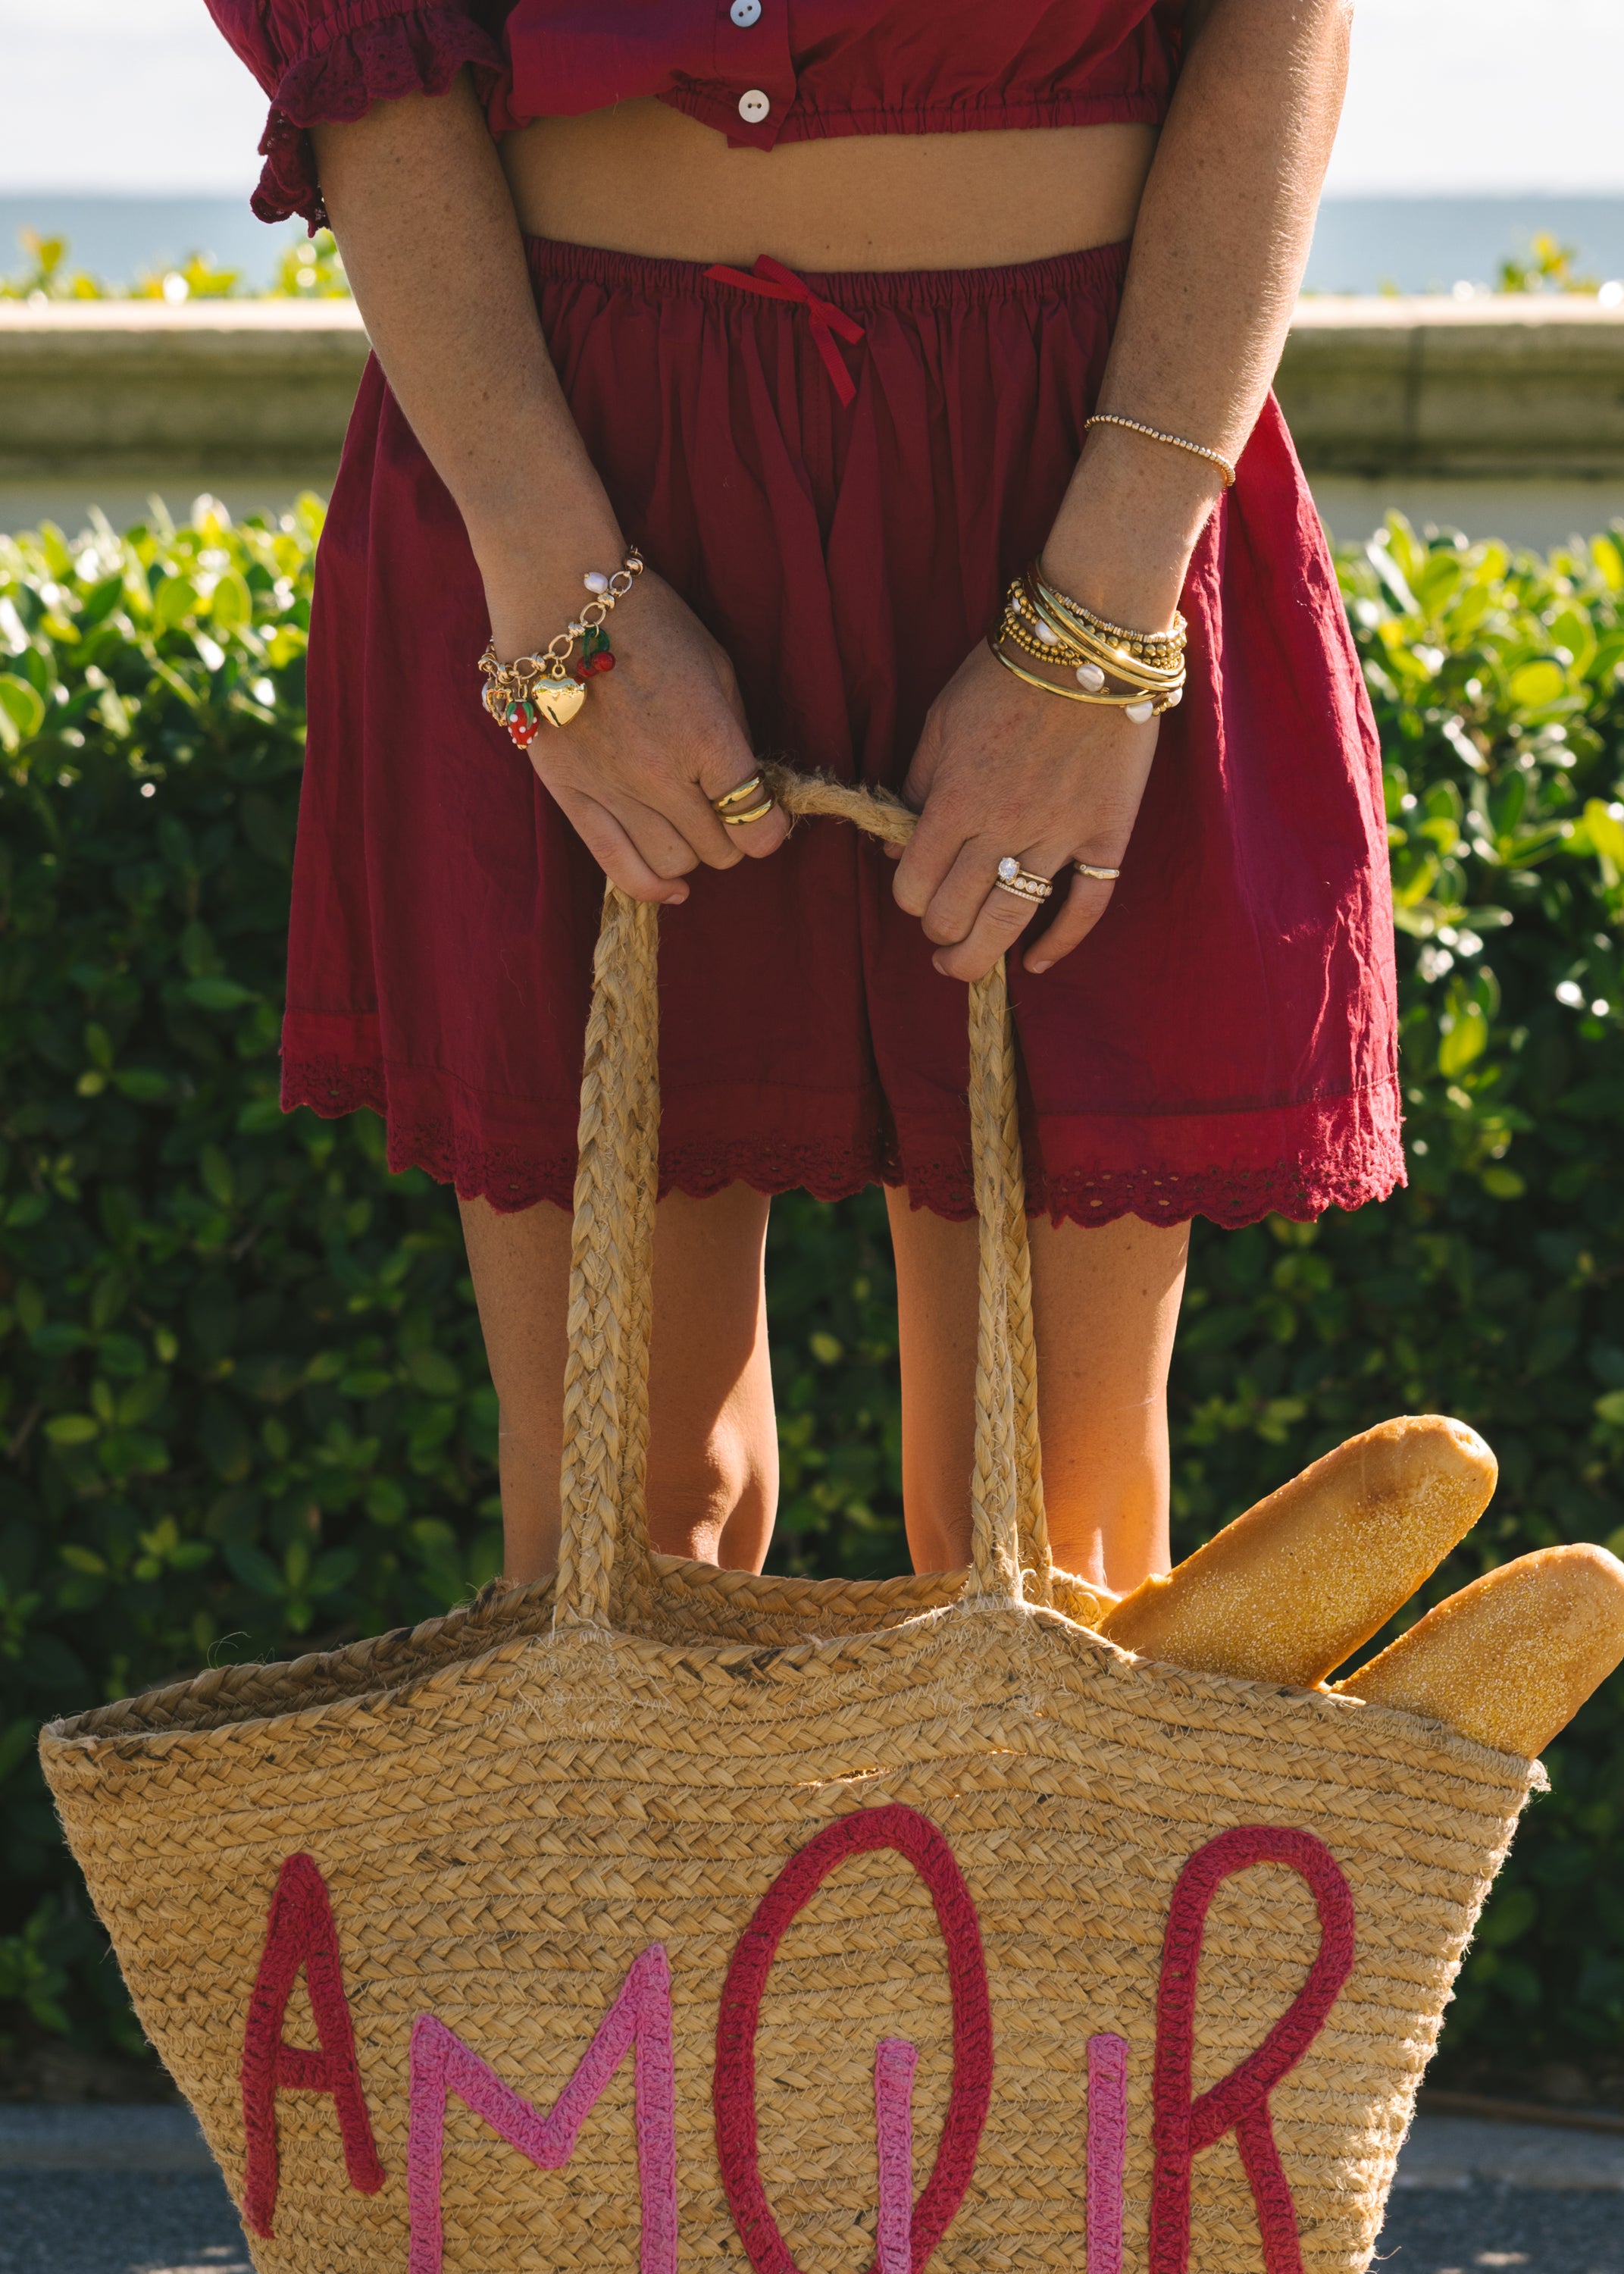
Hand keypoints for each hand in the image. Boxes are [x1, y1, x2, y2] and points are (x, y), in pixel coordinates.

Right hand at [485, 562, 789, 904]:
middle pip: (718, 850)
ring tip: (691, 829)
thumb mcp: (715, 664)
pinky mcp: (570, 795)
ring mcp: (613, 789)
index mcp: (708, 736)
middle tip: (726, 813)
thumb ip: (734, 731)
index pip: (757, 822)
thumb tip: (748, 784)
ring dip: (692, 854)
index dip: (771, 827)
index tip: (768, 816)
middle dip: (732, 837)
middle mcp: (662, 774)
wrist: (559, 598)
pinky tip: (672, 889)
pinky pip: (617, 867)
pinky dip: (651, 887)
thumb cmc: (647, 621)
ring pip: (672, 864)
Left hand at [891, 640, 1157, 982]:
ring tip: (964, 965)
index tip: (915, 892)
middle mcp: (1002, 828)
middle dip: (939, 932)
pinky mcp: (1105, 835)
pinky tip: (1037, 961)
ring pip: (1011, 921)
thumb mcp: (940, 722)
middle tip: (939, 932)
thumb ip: (917, 786)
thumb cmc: (1006, 675)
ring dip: (979, 956)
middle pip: (956, 914)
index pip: (914, 885)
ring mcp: (1058, 836)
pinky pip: (1086, 905)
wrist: (1089, 644)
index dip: (908, 899)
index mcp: (954, 800)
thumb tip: (898, 849)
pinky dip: (1061, 942)